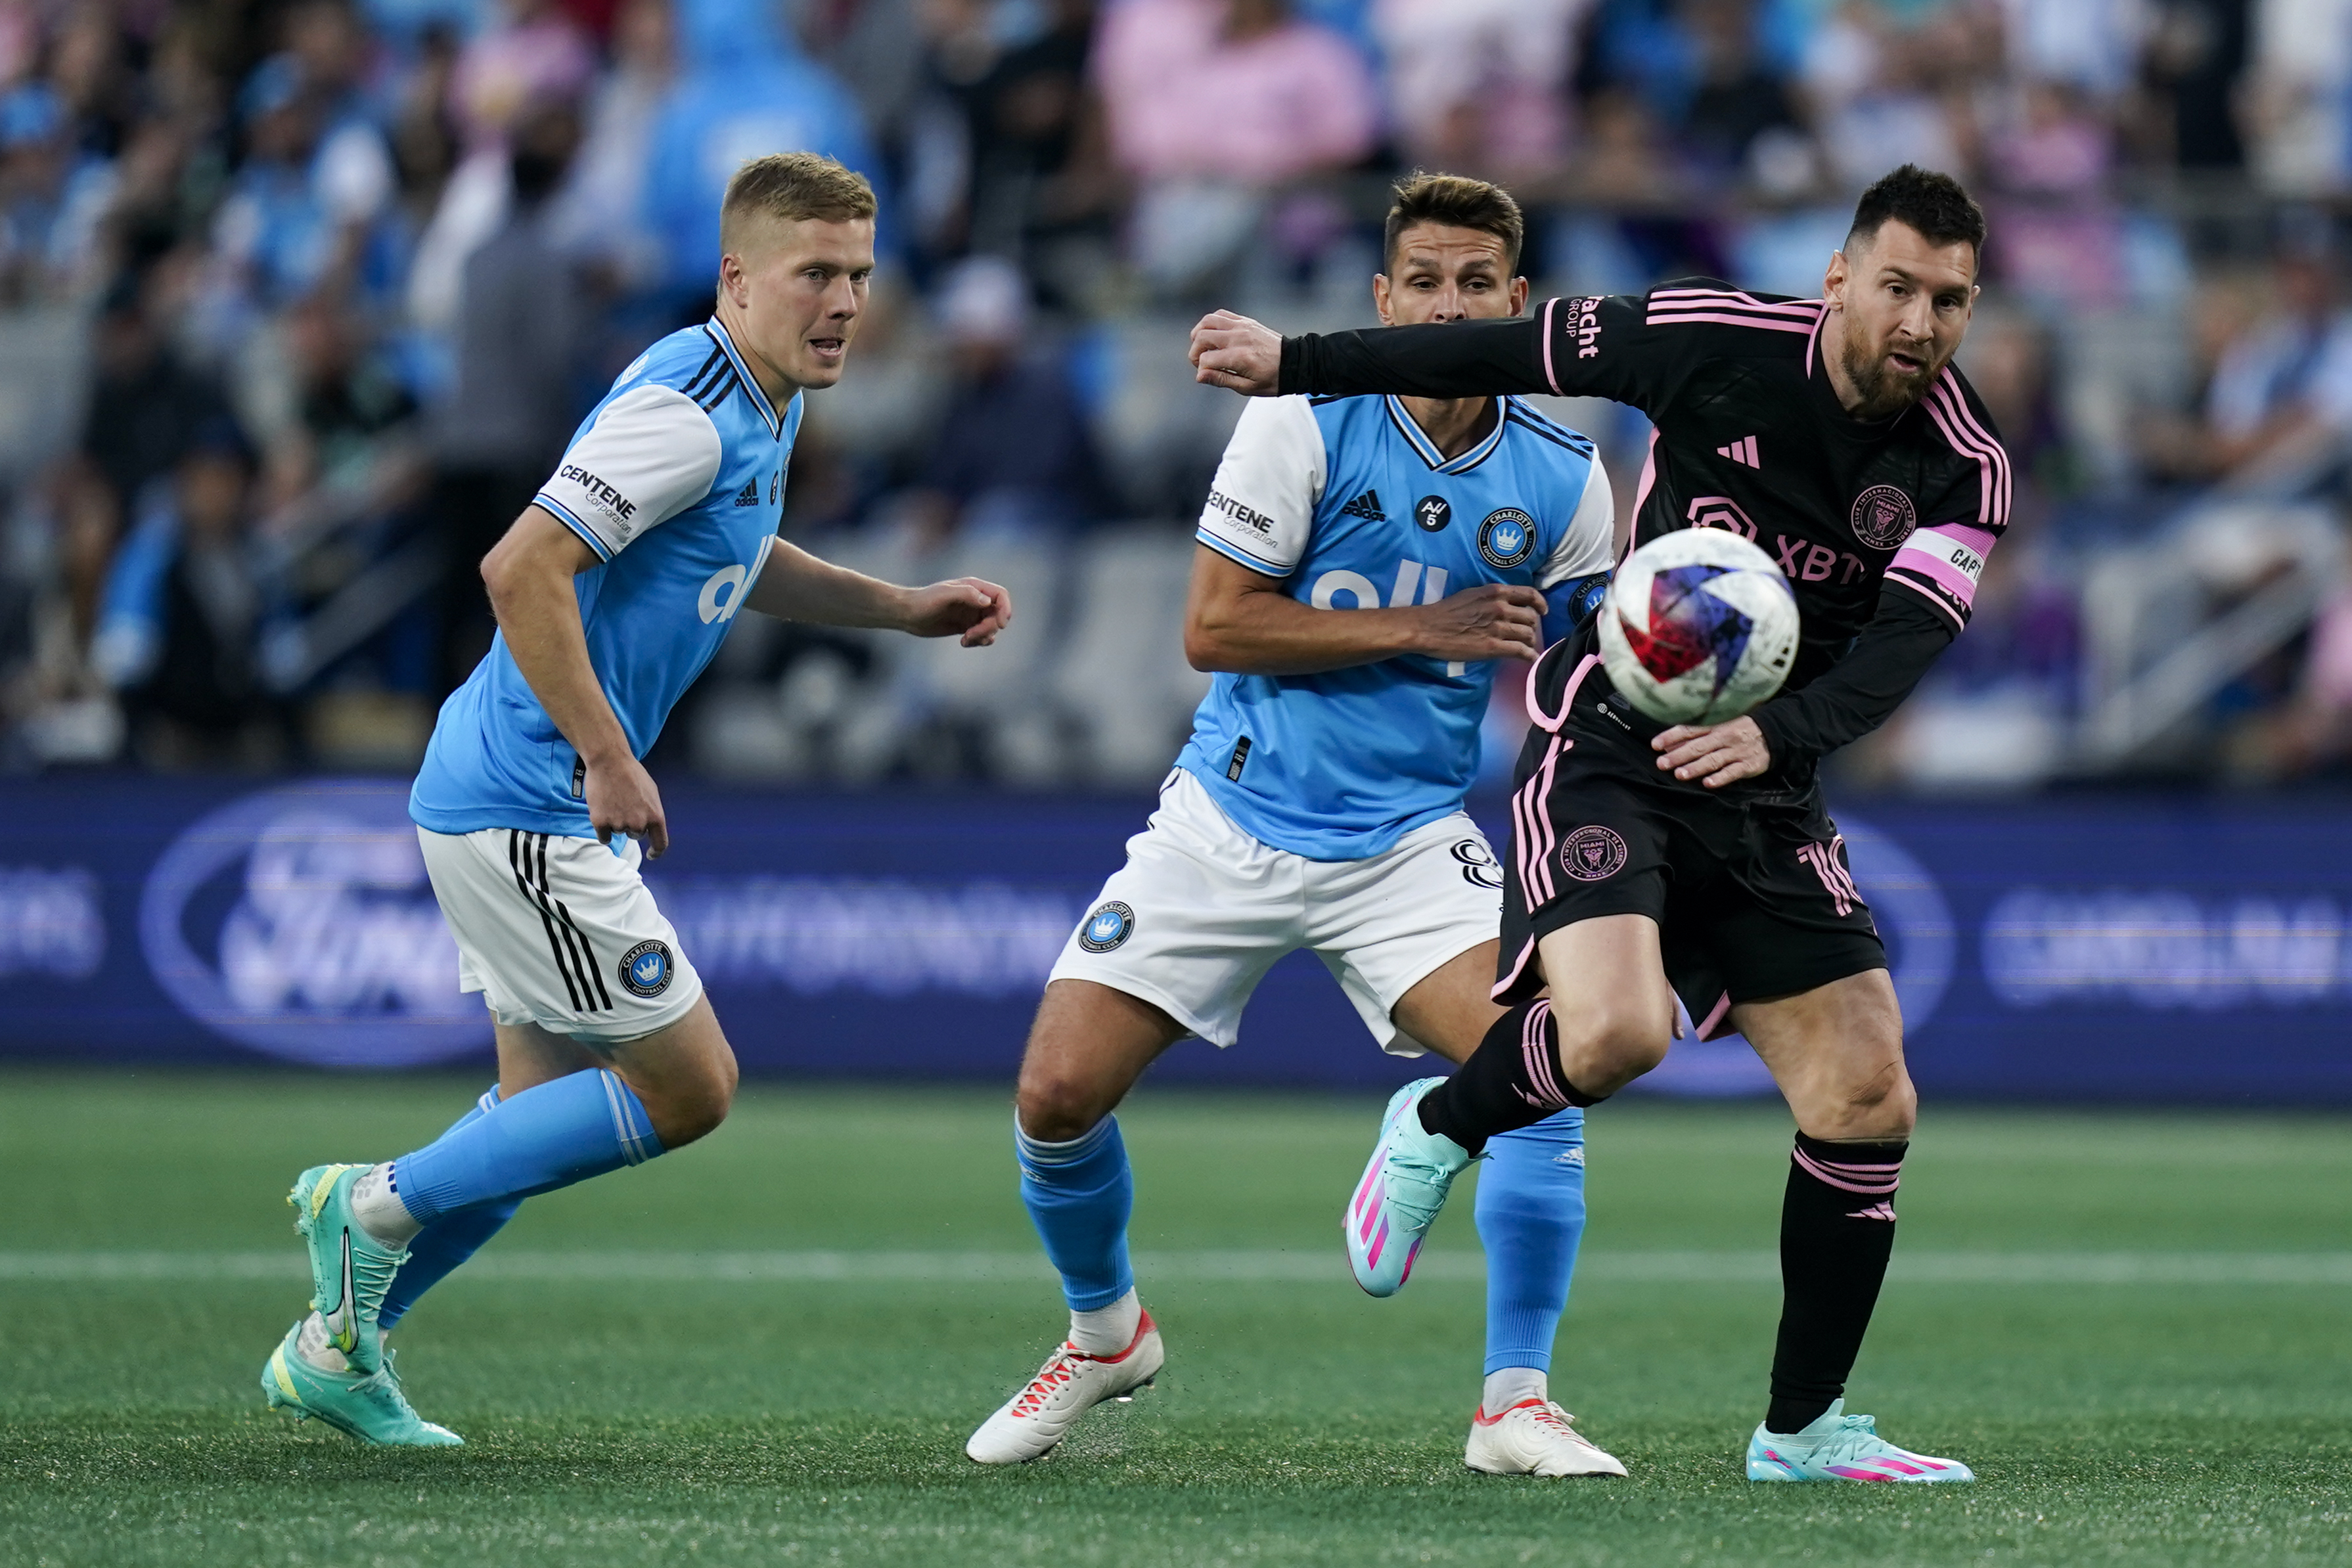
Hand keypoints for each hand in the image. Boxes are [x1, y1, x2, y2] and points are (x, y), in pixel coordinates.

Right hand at [585, 752, 669, 857]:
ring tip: (613, 800)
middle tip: (624, 805)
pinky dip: (603, 829)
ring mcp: (619, 824)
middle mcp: (639, 824)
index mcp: (655, 816)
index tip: (651, 854)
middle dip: (631, 824)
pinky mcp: (601, 823)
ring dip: (615, 822)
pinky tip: (602, 813)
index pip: (660, 843)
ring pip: (619, 832)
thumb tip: (649, 826)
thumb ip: (652, 812)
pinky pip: (604, 837)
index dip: (656, 852)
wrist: (610, 761)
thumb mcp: (652, 792)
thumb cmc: (632, 773)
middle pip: (636, 835)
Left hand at [902, 576, 1011, 645]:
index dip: (1005, 609)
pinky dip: (978, 641)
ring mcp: (972, 614)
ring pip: (991, 627)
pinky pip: (982, 636)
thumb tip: (988, 602)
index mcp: (974, 587)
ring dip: (983, 636)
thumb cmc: (923, 601)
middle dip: (988, 628)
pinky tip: (963, 642)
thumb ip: (967, 594)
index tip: (1000, 625)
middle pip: (997, 615)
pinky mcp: (966, 626)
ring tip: (965, 639)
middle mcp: (976, 600)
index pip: (1001, 596)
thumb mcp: (944, 595)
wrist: (907, 614)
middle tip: (971, 634)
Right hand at [1189, 310, 1282, 394]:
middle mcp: (1238, 338)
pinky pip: (1221, 314)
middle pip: (1202, 337)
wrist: (1294, 363)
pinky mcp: (1245, 321)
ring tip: (1202, 346)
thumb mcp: (1247, 387)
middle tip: (1201, 362)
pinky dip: (1211, 322)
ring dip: (1199, 333)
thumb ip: (1221, 380)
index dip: (1201, 369)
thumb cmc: (1272, 379)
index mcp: (1239, 357)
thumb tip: (1199, 376)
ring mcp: (1242, 326)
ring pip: (1207, 321)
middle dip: (1195, 351)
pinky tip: (1213, 334)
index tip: (1207, 375)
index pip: (1205, 359)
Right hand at [1410, 584, 1545, 662]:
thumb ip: (1492, 597)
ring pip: (1528, 634)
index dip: (1540, 603)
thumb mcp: (1472, 594)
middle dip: (1532, 626)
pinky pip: (1521, 651)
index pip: (1529, 594)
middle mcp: (1501, 608)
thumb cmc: (1446, 611)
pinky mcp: (1494, 647)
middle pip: (1530, 617)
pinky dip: (1529, 656)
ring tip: (1526, 646)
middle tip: (1527, 633)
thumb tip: (1505, 603)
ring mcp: (1499, 628)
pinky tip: (1530, 659)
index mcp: (1496, 593)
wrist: (1429, 628)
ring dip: (1530, 641)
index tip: (1542, 611)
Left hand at [1653, 715, 1770, 787]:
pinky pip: (1733, 772)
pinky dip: (1720, 778)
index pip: (1689, 729)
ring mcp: (1736, 751)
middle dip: (1679, 755)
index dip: (1671, 736)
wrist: (1773, 734)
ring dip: (1696, 767)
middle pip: (1698, 746)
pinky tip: (1708, 783)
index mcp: (1715, 725)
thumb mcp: (1718, 727)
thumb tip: (1667, 745)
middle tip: (1662, 763)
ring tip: (1680, 774)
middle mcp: (1724, 737)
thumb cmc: (1738, 730)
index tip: (1655, 745)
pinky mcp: (1748, 765)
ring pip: (1713, 759)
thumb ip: (1694, 736)